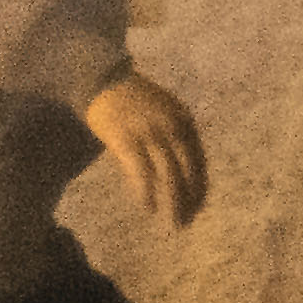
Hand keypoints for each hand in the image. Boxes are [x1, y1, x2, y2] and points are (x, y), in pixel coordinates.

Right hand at [84, 71, 206, 227]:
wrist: (102, 79)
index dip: (200, 187)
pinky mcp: (126, 140)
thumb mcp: (164, 111)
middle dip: (188, 200)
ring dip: (170, 203)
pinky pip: (141, 172)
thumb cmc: (133, 99)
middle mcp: (171, 128)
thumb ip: (176, 136)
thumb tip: (182, 172)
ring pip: (167, 176)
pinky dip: (145, 192)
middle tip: (185, 223)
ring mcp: (149, 134)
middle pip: (186, 171)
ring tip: (170, 223)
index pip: (199, 161)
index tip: (198, 207)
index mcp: (184, 121)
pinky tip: (146, 207)